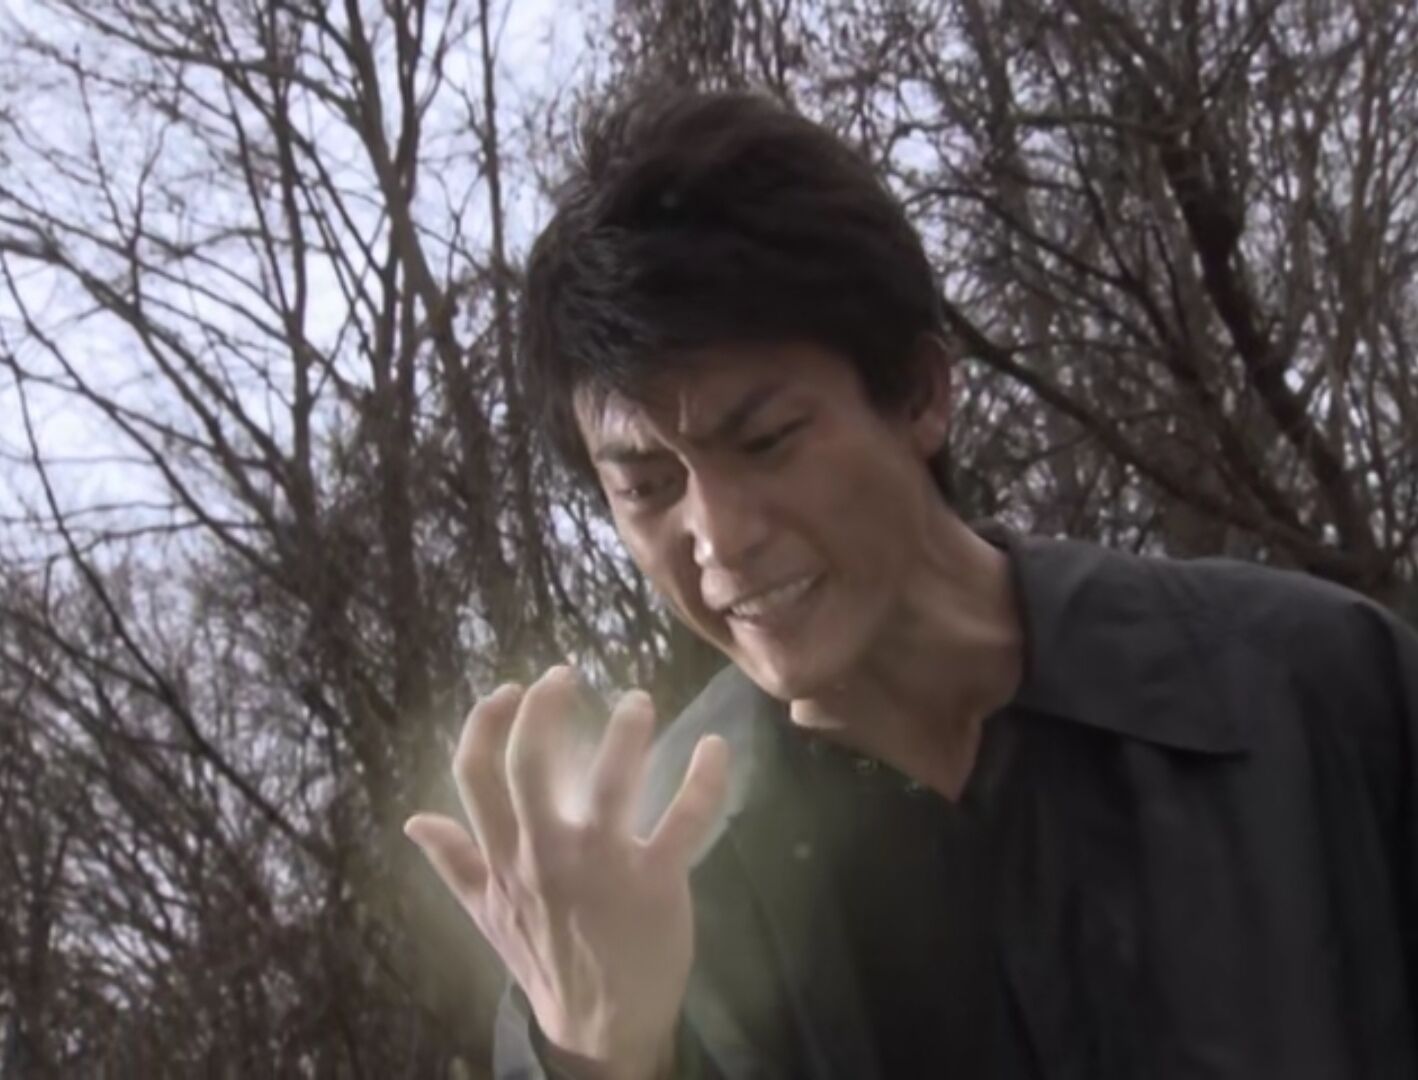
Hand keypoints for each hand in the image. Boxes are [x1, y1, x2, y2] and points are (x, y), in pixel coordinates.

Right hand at [405, 666, 729, 1079]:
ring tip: (638, 703)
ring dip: (627, 730)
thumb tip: (414, 820)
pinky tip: (714, 746)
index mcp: (505, 857)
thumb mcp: (488, 916)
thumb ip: (454, 863)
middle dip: (544, 706)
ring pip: (612, 779)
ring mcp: (602, 866)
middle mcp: (545, 854)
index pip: (475, 774)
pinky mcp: (656, 881)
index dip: (485, 722)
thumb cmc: (546, 960)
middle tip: (566, 675)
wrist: (599, 1028)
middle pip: (530, 761)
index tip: (507, 690)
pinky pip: (685, 818)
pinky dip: (706, 777)